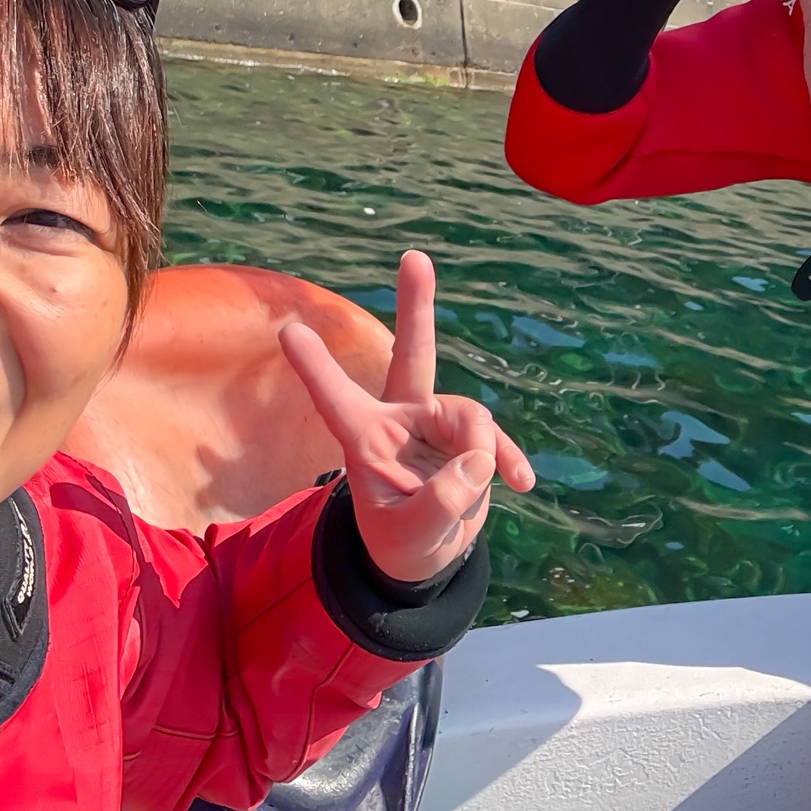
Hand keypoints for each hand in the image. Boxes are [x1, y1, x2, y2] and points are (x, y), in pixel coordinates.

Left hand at [279, 250, 535, 583]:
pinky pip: (495, 441)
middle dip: (417, 305)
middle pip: (413, 354)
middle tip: (414, 256)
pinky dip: (508, 461)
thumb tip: (480, 459)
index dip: (316, 368)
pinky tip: (521, 485)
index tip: (289, 330)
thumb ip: (441, 503)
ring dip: (482, 455)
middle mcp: (402, 419)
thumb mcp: (412, 535)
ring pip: (470, 418)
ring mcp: (439, 426)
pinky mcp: (471, 441)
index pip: (337, 399)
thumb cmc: (401, 542)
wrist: (430, 554)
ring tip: (476, 493)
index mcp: (365, 438)